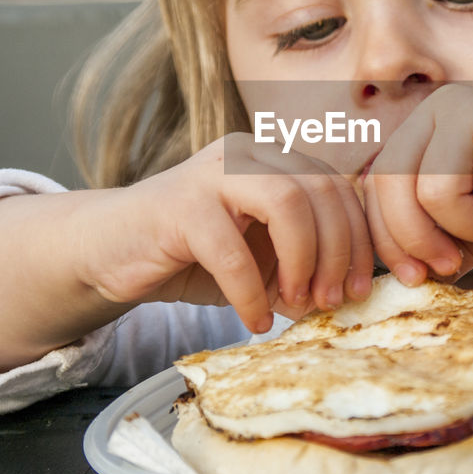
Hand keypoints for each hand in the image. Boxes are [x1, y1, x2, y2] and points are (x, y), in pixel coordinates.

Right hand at [84, 133, 373, 332]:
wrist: (109, 250)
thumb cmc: (193, 255)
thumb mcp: (262, 259)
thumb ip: (303, 268)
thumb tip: (349, 297)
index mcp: (274, 158)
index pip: (338, 187)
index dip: (360, 239)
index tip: (363, 288)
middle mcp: (248, 153)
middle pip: (321, 190)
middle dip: (339, 252)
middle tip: (333, 301)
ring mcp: (212, 173)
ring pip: (287, 202)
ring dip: (304, 262)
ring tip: (297, 304)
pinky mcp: (178, 206)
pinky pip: (231, 251)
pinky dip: (250, 293)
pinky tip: (254, 320)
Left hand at [362, 84, 472, 283]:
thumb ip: (439, 243)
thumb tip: (398, 283)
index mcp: (423, 126)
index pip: (376, 186)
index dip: (387, 239)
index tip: (415, 276)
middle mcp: (442, 108)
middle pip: (396, 189)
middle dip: (419, 240)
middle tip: (452, 262)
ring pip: (438, 195)